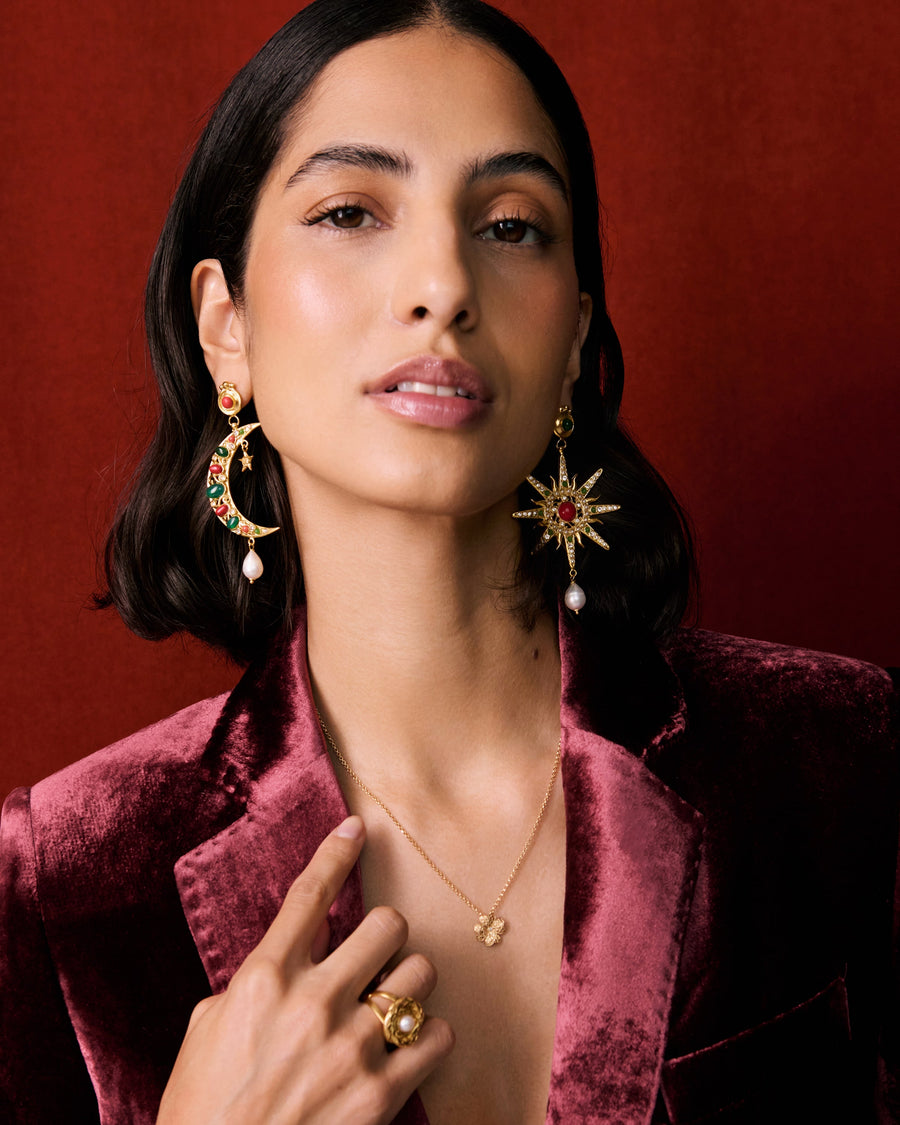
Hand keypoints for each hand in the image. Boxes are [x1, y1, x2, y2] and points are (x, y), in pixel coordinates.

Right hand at [157, 816, 452, 1123]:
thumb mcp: (206, 1030)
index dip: (337, 852)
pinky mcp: (379, 1094)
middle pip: (387, 925)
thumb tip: (288, 959)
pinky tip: (411, 1044)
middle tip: (378, 953)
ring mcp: (350, 1047)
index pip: (309, 895)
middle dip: (387, 933)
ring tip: (396, 1000)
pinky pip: (436, 1037)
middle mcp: (312, 1002)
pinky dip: (429, 1036)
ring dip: (411, 982)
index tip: (357, 826)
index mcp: (264, 978)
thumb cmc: (201, 1108)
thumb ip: (251, 984)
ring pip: (420, 974)